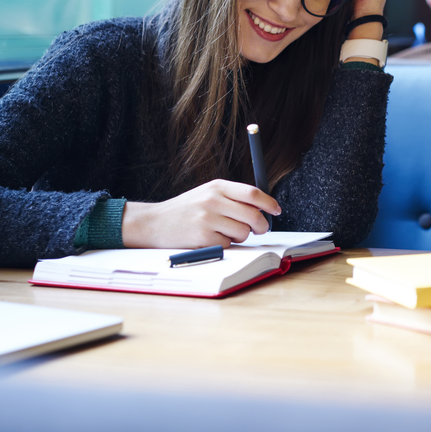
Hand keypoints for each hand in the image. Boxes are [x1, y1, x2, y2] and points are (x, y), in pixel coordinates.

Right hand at [121, 179, 280, 248]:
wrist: (153, 222)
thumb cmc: (186, 209)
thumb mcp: (207, 193)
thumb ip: (232, 197)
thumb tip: (263, 208)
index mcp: (217, 186)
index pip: (253, 193)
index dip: (269, 203)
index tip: (276, 210)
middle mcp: (213, 200)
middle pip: (253, 215)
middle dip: (261, 226)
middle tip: (260, 230)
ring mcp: (208, 219)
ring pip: (243, 232)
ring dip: (240, 237)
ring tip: (225, 232)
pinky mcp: (203, 237)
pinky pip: (228, 245)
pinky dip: (225, 245)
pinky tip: (211, 239)